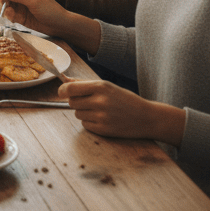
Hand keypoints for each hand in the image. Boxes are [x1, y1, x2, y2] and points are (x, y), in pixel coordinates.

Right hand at [0, 0, 69, 36]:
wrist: (59, 25)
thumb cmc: (50, 10)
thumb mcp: (34, 2)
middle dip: (3, 1)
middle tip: (7, 9)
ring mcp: (20, 5)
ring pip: (5, 5)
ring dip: (6, 10)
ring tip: (13, 17)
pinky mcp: (19, 15)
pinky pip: (9, 14)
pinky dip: (9, 17)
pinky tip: (15, 20)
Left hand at [58, 80, 186, 144]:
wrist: (147, 118)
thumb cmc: (125, 100)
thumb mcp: (107, 86)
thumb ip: (84, 83)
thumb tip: (64, 80)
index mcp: (101, 87)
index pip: (69, 88)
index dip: (62, 90)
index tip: (62, 92)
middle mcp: (100, 101)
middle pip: (71, 102)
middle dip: (77, 101)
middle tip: (90, 102)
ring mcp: (101, 117)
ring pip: (77, 114)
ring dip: (84, 112)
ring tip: (100, 111)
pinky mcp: (103, 130)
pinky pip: (85, 125)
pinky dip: (90, 122)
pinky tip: (103, 120)